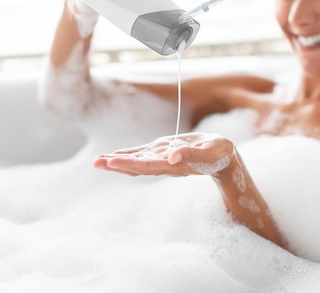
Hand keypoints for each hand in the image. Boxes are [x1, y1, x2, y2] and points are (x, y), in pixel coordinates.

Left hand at [93, 133, 236, 176]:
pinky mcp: (164, 152)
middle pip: (135, 166)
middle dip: (115, 164)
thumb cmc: (219, 154)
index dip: (128, 164)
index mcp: (174, 165)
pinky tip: (115, 156)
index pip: (146, 166)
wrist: (224, 158)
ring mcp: (162, 159)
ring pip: (136, 161)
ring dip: (117, 161)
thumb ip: (192, 154)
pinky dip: (128, 155)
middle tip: (95, 163)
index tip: (110, 162)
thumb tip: (172, 157)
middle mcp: (164, 164)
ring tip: (98, 161)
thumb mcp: (209, 152)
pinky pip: (142, 155)